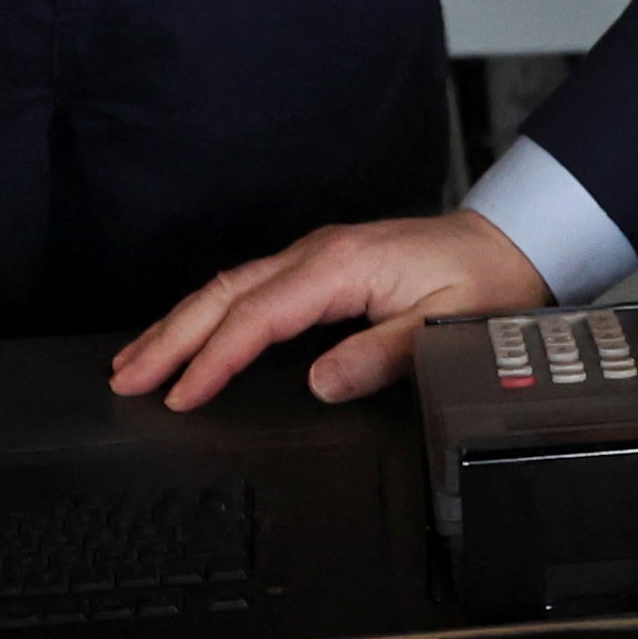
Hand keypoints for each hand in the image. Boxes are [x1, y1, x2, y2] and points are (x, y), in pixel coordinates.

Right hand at [110, 211, 548, 409]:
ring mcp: (315, 256)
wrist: (512, 242)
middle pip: (225, 294)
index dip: (214, 358)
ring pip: (229, 287)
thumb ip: (382, 354)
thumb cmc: (484, 283)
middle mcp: (318, 254)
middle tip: (125, 378)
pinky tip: (190, 336)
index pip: (259, 316)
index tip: (180, 395)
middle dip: (170, 337)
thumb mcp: (446, 327)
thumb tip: (319, 383)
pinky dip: (210, 313)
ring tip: (135, 362)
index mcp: (342, 267)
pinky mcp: (320, 265)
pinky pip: (249, 288)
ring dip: (180, 324)